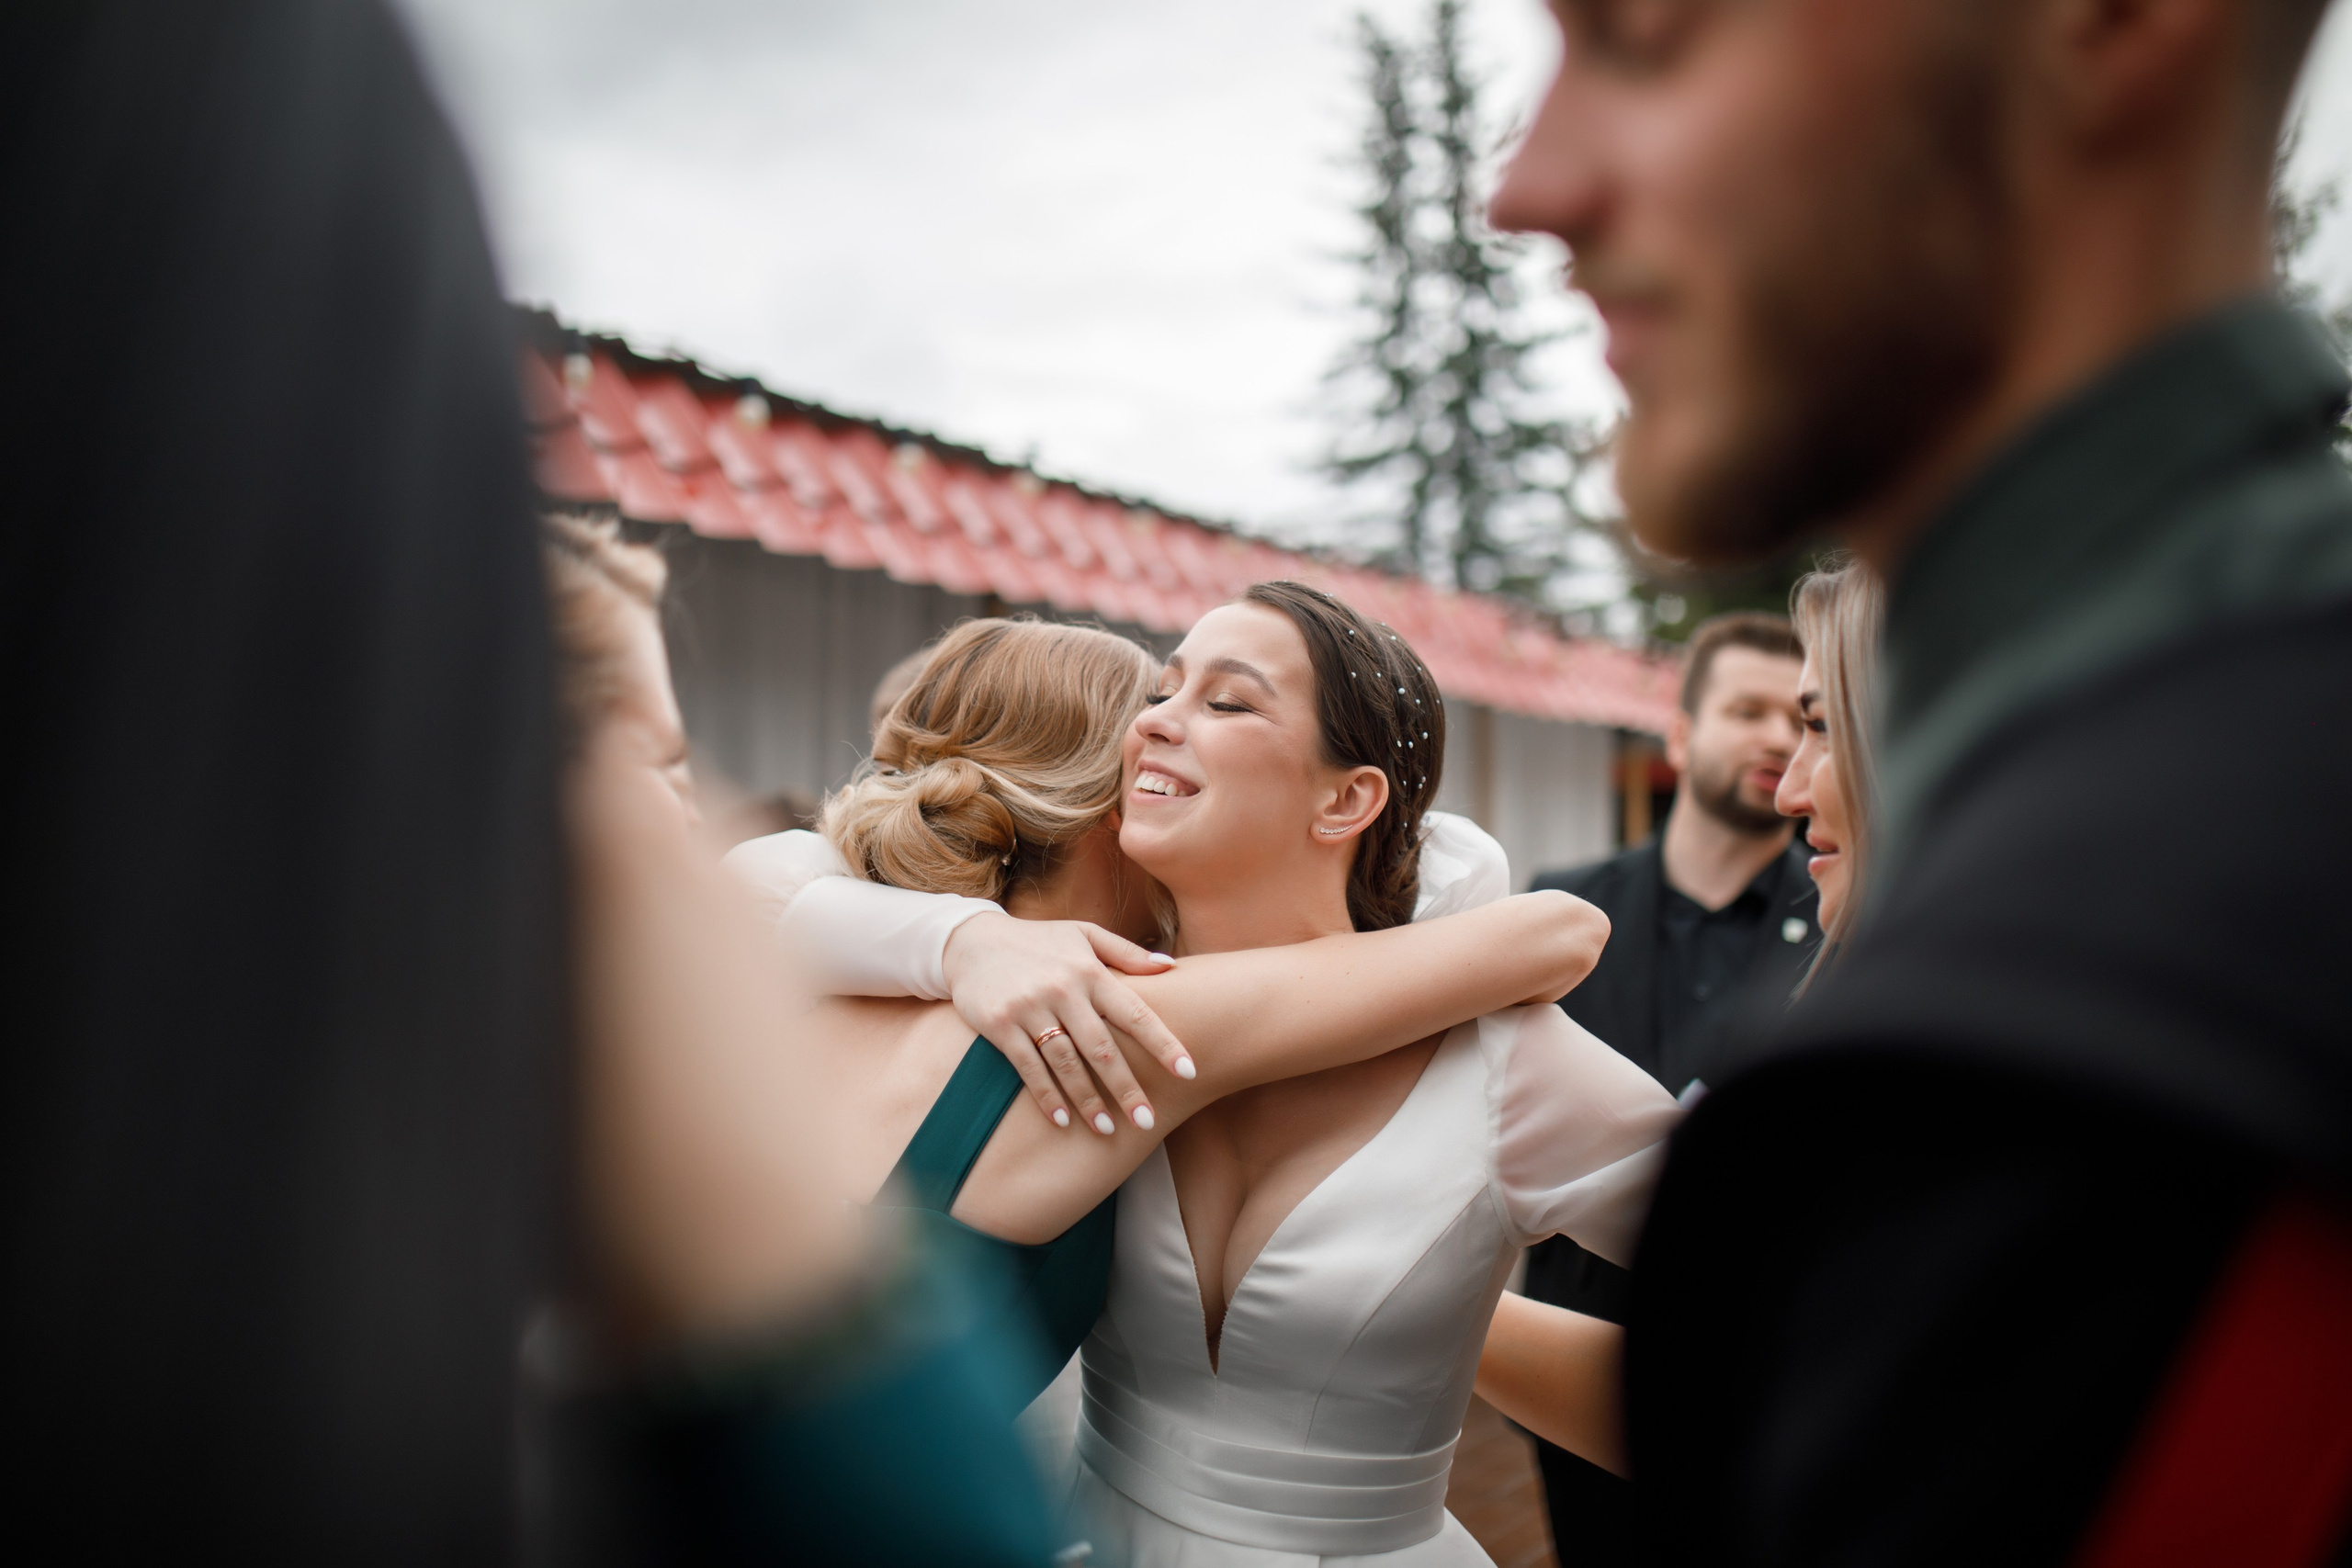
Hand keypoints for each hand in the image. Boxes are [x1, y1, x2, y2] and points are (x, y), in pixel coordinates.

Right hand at [940, 913, 1192, 1133]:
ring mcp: (1029, 1008)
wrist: (971, 940)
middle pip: (1102, 1049)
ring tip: (1107, 1131)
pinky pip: (1028, 1067)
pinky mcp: (999, 1024)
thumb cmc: (1039, 941)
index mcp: (1090, 971)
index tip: (1188, 1072)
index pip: (1135, 1012)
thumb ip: (1127, 953)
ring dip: (1088, 1101)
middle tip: (1147, 1121)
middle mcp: (1063, 990)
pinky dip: (1046, 1096)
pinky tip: (1062, 1121)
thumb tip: (1172, 966)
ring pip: (1066, 1063)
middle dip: (1127, 1088)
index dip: (1164, 1043)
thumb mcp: (1084, 934)